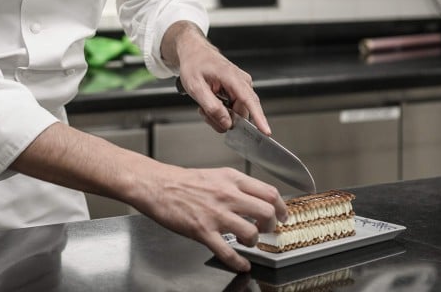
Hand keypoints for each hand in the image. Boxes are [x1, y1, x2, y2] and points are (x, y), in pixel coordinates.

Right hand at [132, 163, 287, 271]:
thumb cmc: (184, 181)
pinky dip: (239, 262)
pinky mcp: (203, 231)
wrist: (158, 185)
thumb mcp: (216, 175)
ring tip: (249, 242)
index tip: (283, 215)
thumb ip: (237, 186)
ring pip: (250, 233)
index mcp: (232, 179)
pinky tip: (242, 264)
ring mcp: (216, 214)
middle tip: (267, 230)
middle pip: (267, 212)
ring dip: (254, 242)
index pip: (270, 192)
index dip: (282, 207)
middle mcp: (227, 195)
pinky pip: (228, 252)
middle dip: (272, 226)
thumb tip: (256, 198)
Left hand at [161, 22, 270, 134]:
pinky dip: (221, 110)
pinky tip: (210, 103)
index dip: (259, 117)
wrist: (194, 53)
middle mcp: (242, 81)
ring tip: (204, 105)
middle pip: (241, 113)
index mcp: (232, 77)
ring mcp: (241, 86)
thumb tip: (227, 123)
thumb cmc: (194, 64)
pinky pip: (234, 108)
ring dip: (219, 115)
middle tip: (204, 112)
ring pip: (237, 113)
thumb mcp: (195, 87)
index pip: (249, 100)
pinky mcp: (239, 90)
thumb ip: (212, 107)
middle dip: (222, 118)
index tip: (265, 131)